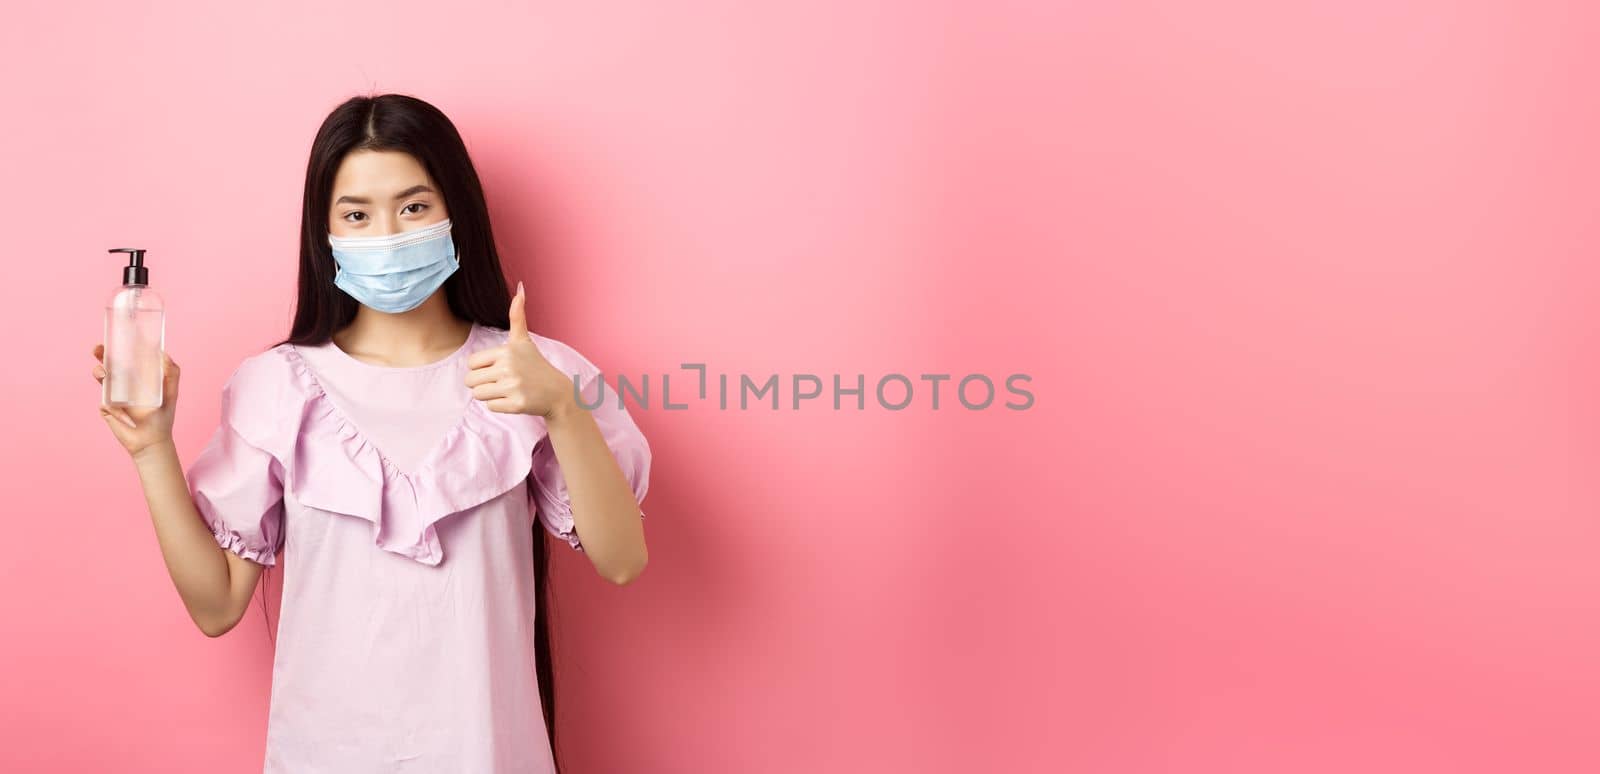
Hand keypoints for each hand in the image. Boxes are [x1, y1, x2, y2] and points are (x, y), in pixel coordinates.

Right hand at [92, 343, 179, 459]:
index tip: (115, 337)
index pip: (126, 358)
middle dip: (101, 355)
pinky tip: (124, 415)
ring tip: (103, 374)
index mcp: (137, 377)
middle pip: (108, 364)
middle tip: (98, 349)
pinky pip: (105, 402)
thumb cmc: (162, 416)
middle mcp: (123, 383)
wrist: (153, 441)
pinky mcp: (107, 409)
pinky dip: (113, 407)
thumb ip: (172, 373)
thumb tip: (164, 353)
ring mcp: (113, 395)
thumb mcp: (171, 393)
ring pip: (101, 379)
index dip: (119, 348)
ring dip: (98, 372)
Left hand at [465, 281, 577, 418]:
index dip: (482, 368)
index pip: (471, 363)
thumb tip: (520, 286)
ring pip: (478, 395)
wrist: (557, 392)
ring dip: (490, 395)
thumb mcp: (524, 340)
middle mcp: (509, 367)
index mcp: (506, 351)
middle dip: (482, 383)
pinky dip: (500, 406)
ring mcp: (513, 387)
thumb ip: (517, 315)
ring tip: (508, 390)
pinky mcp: (516, 404)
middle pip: (470, 381)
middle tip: (503, 381)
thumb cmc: (535, 365)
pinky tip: (514, 399)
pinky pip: (490, 407)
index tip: (499, 368)